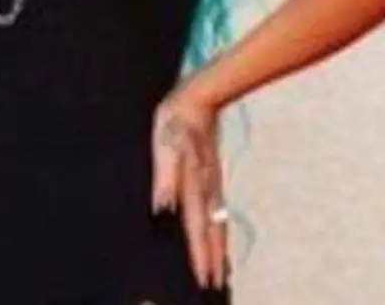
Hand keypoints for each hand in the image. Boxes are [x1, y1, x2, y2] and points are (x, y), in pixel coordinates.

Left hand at [150, 88, 229, 288]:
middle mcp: (206, 189)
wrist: (197, 99)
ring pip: (217, 222)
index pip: (196, 228)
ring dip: (218, 247)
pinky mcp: (210, 176)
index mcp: (193, 185)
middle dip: (214, 258)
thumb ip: (165, 179)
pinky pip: (216, 210)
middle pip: (212, 230)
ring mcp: (211, 183)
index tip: (204, 279)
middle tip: (216, 284)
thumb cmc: (175, 123)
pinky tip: (217, 232)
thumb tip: (163, 210)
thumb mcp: (164, 147)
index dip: (200, 255)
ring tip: (221, 269)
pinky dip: (218, 228)